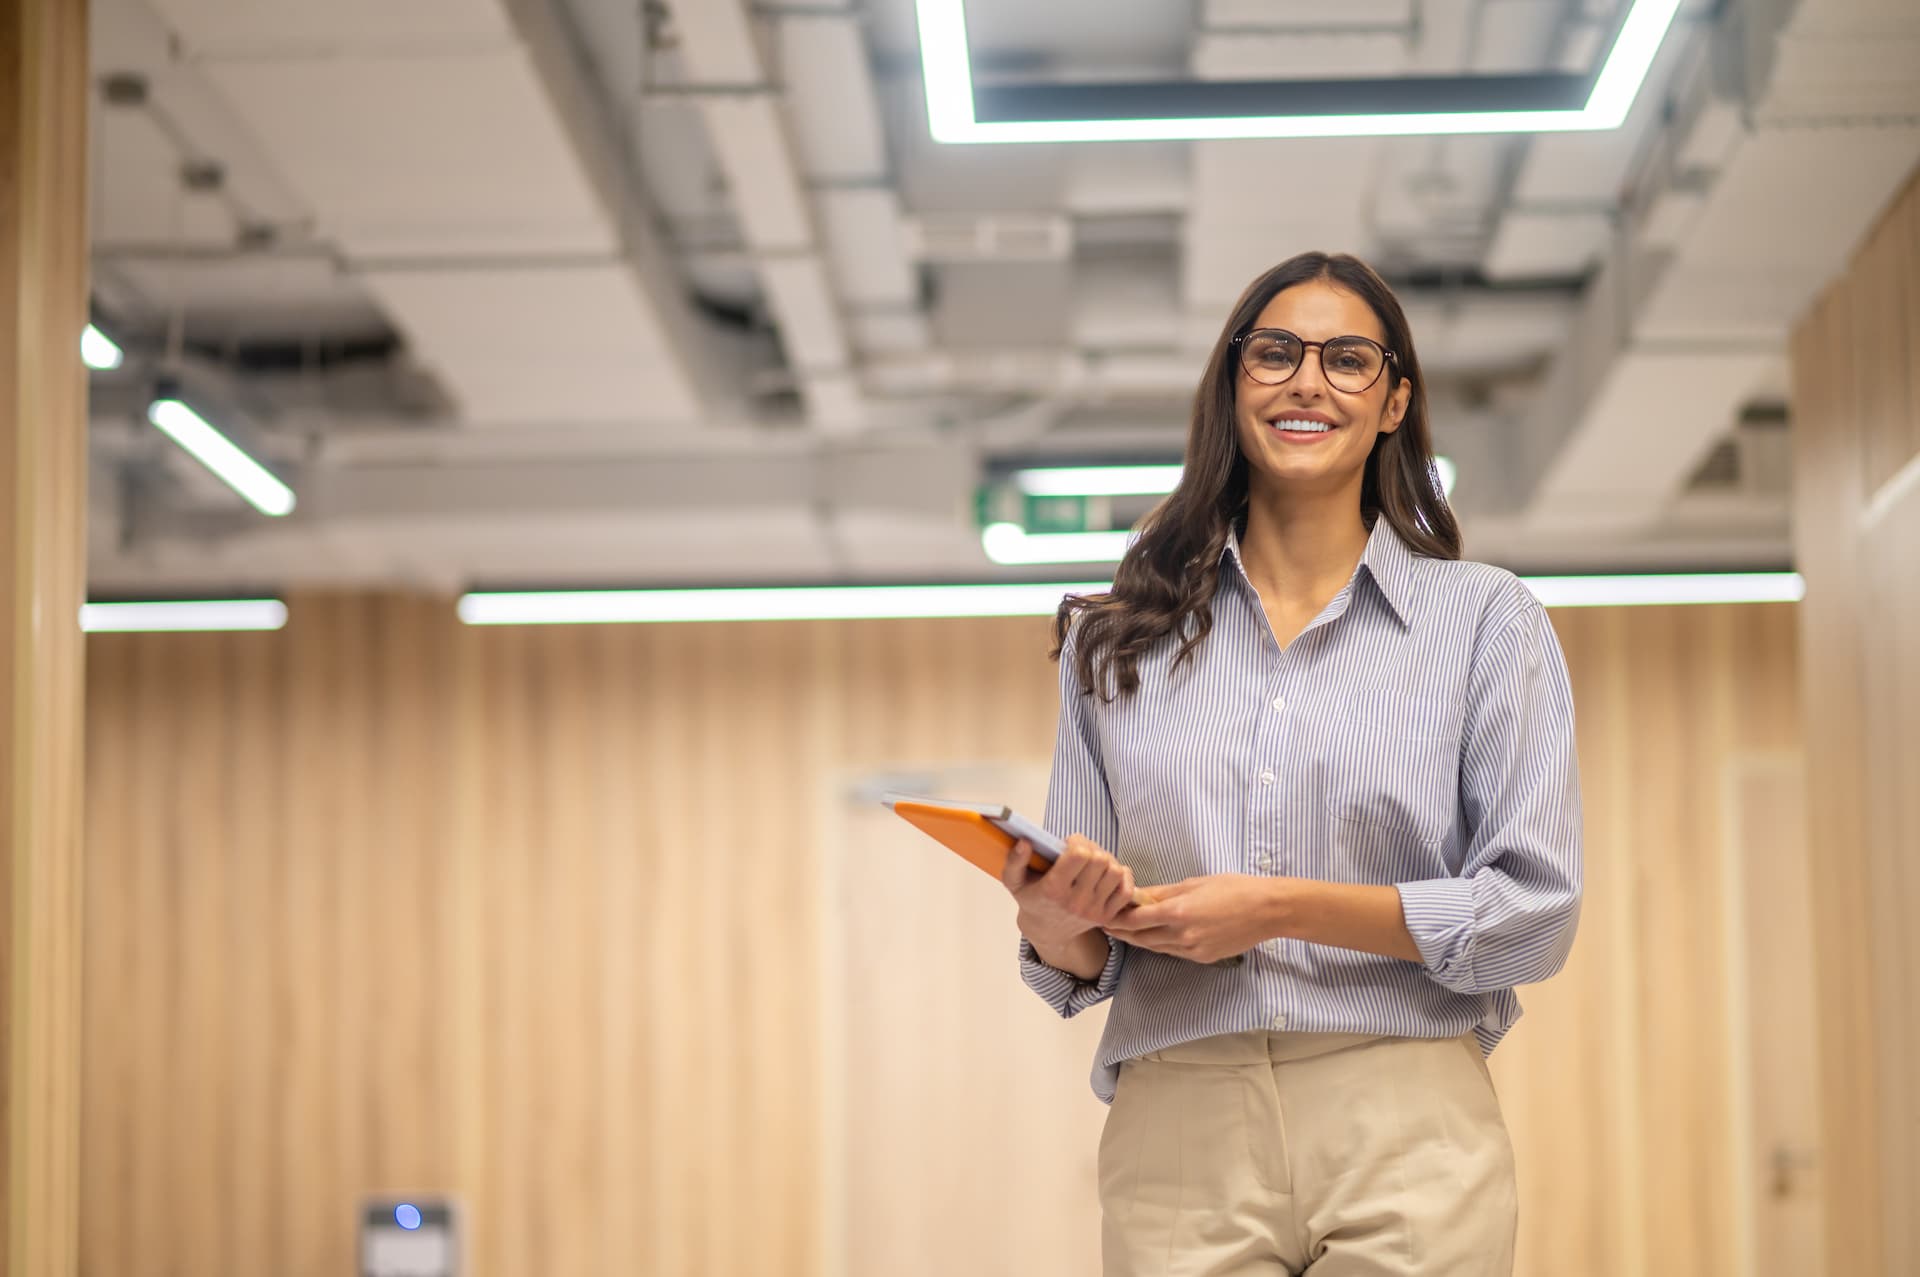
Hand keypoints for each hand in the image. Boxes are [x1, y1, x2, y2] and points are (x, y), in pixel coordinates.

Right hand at [999, 834, 1135, 949]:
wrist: (1047, 931)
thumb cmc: (1032, 900)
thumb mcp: (1014, 881)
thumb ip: (1014, 861)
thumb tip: (1024, 842)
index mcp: (1053, 890)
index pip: (1079, 855)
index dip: (1077, 841)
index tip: (1069, 843)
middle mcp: (1076, 902)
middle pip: (1100, 860)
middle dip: (1092, 848)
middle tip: (1082, 851)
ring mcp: (1094, 911)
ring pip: (1115, 872)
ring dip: (1107, 861)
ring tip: (1093, 862)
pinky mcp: (1107, 916)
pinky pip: (1126, 891)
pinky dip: (1122, 877)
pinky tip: (1107, 874)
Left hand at [1102, 874, 1274, 964]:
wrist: (1267, 911)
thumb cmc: (1234, 888)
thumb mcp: (1195, 883)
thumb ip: (1164, 892)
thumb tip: (1140, 894)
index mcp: (1179, 912)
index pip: (1136, 920)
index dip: (1117, 919)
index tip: (1103, 914)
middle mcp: (1182, 935)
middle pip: (1142, 938)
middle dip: (1123, 932)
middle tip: (1107, 925)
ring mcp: (1193, 949)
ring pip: (1157, 947)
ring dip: (1140, 940)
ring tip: (1125, 931)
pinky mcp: (1203, 957)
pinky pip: (1174, 952)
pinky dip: (1161, 944)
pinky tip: (1154, 936)